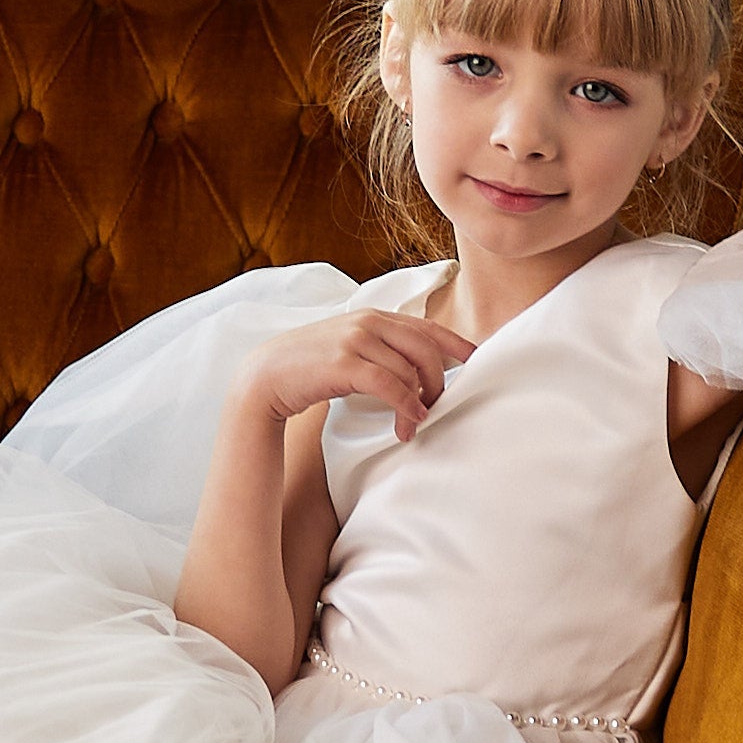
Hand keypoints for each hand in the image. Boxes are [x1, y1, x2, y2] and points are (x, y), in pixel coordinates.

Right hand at [245, 312, 472, 441]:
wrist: (266, 375)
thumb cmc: (311, 367)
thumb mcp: (350, 349)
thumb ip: (381, 349)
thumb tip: (417, 370)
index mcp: (374, 316)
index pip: (426, 327)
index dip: (455, 345)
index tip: (476, 361)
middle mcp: (368, 322)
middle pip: (425, 348)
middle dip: (438, 381)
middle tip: (437, 408)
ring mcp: (355, 339)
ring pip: (408, 369)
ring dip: (418, 403)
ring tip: (412, 426)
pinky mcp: (343, 363)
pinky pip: (389, 383)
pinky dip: (405, 403)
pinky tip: (408, 419)